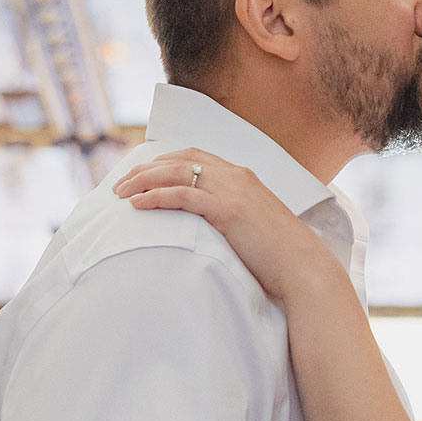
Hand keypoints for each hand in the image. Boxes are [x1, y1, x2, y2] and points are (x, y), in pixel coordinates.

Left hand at [114, 151, 342, 303]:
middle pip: (178, 159)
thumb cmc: (278, 252)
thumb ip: (232, 212)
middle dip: (144, 168)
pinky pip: (182, 196)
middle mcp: (234, 175)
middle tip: (119, 183)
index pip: (193, 155)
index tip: (140, 172)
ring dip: (142, 180)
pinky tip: (137, 205)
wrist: (302, 265)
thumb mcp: (252, 222)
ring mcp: (231, 190)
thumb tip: (208, 222)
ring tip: (119, 193)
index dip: (162, 161)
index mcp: (241, 175)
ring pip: (175, 172)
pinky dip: (155, 197)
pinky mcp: (227, 210)